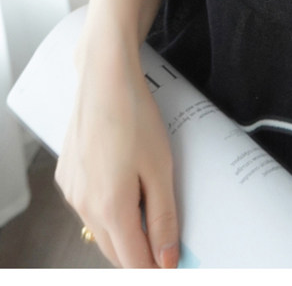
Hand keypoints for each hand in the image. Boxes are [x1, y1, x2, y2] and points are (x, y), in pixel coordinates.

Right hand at [55, 40, 178, 268]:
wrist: (104, 78)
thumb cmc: (136, 117)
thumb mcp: (160, 168)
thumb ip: (164, 218)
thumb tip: (167, 259)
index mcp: (110, 208)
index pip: (133, 262)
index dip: (155, 269)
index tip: (172, 267)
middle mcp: (84, 206)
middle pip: (115, 251)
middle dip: (140, 254)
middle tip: (166, 246)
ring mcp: (71, 191)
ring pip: (101, 229)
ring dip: (124, 231)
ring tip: (150, 212)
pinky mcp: (66, 175)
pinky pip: (89, 206)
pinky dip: (108, 209)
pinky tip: (125, 187)